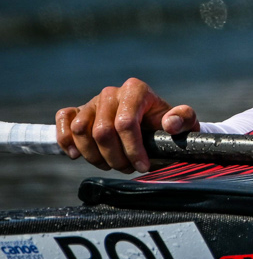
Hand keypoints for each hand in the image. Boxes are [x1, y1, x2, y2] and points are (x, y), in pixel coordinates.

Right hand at [55, 78, 198, 172]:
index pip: (125, 123)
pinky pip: (63, 120)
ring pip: (80, 131)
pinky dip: (65, 139)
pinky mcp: (78, 111)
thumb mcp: (184, 122)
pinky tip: (76, 154)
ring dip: (94, 155)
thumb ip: (183, 119)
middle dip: (115, 157)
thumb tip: (170, 124)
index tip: (143, 166)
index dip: (132, 149)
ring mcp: (92, 102)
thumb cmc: (166, 125)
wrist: (151, 125)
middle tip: (127, 168)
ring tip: (110, 164)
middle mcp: (112, 93)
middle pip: (102, 132)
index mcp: (136, 90)